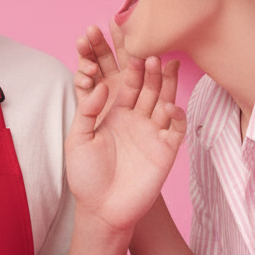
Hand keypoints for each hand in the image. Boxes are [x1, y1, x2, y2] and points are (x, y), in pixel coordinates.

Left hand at [66, 25, 184, 233]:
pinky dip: (176, 115)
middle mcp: (135, 117)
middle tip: (148, 50)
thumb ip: (87, 112)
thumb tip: (100, 85)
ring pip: (164, 100)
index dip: (125, 64)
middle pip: (146, 86)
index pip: (122, 81)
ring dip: (166, 84)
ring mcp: (152, 131)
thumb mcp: (78, 140)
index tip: (124, 44)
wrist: (102, 210)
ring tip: (165, 65)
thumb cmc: (86, 176)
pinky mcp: (166, 149)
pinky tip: (168, 107)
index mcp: (113, 112)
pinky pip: (177, 127)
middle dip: (147, 68)